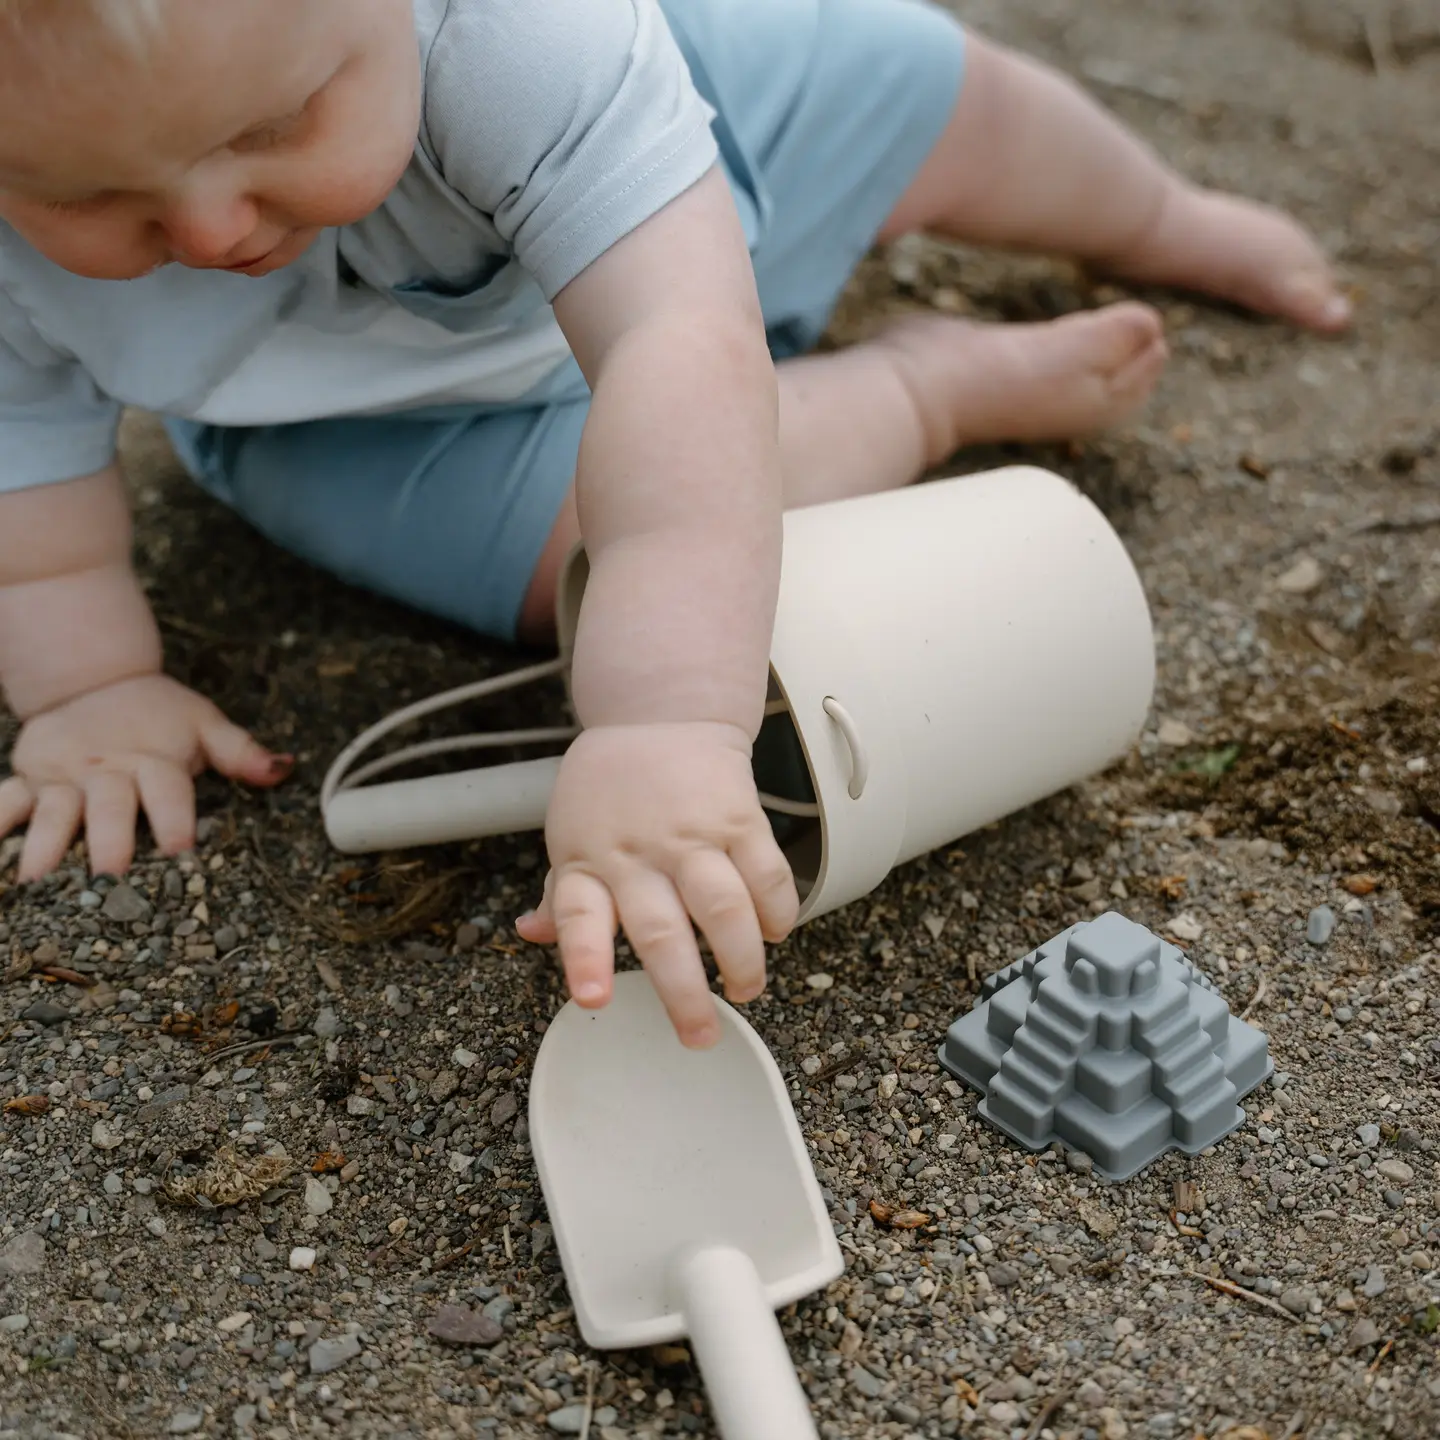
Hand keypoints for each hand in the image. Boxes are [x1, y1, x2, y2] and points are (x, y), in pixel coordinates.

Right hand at [0, 674, 290, 881]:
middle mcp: (107, 769)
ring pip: (53, 810)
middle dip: (108, 839)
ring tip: (38, 878)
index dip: (175, 816)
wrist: (96, 678)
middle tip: (110, 875)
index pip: (167, 789)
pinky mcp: (29, 777)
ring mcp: (63, 775)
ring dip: (45, 842)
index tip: (181, 848)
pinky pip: (6, 800)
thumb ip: (241, 752)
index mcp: (153, 758)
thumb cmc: (160, 714)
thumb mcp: (204, 724)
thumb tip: (284, 769)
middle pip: (108, 805)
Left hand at [515, 722, 798, 1046]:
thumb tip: (529, 933)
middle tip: (699, 1035)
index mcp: (587, 861)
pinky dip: (777, 911)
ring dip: (741, 959)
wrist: (659, 713)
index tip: (594, 1000)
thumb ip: (560, 892)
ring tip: (745, 989)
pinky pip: (766, 872)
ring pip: (723, 908)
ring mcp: (691, 835)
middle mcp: (637, 852)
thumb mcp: (570, 834)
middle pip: (662, 931)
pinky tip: (776, 933)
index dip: (585, 959)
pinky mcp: (738, 816)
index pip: (579, 915)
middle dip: (683, 992)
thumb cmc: (611, 786)